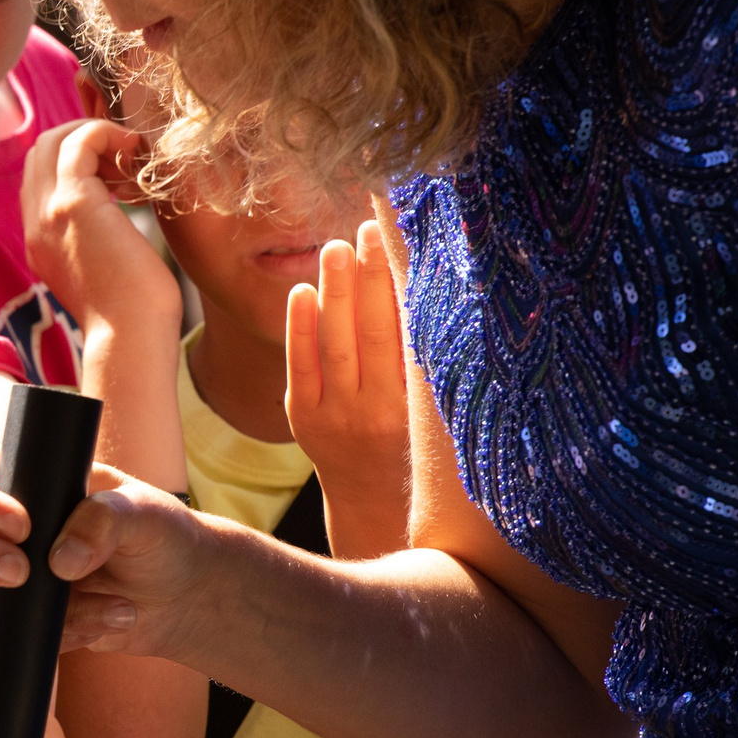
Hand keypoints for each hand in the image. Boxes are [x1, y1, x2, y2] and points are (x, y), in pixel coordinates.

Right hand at [0, 449, 216, 658]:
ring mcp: (15, 573)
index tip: (19, 524)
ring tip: (117, 605)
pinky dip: (69, 630)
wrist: (186, 595)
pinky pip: (23, 630)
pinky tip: (114, 618)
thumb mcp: (144, 513)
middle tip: (21, 571)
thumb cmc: (163, 535)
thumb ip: (103, 521)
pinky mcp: (30, 616)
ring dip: (45, 604)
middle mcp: (9, 526)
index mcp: (27, 481)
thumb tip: (59, 562)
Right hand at [21, 120, 178, 339]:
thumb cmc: (133, 313)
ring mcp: (49, 212)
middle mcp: (36, 224)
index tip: (114, 169)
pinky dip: (105, 133)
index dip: (73, 160)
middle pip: (38, 152)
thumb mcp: (104, 271)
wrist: (129, 337)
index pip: (39, 178)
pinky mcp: (74, 204)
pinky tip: (132, 150)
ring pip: (52, 141)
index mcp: (40, 240)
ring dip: (91, 133)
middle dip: (79, 138)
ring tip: (128, 153)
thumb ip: (98, 242)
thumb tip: (119, 222)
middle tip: (121, 153)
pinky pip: (79, 142)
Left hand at [286, 221, 410, 555]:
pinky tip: (301, 291)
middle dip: (369, 279)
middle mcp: (377, 411)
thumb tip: (438, 291)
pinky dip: (299, 328)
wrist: (377, 505)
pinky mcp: (303, 418)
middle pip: (372, 334)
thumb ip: (432, 365)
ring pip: (334, 344)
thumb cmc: (420, 448)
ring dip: (334, 292)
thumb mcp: (436, 413)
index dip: (405, 289)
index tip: (405, 245)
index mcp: (418, 409)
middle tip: (368, 231)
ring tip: (335, 248)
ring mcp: (335, 415)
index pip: (410, 337)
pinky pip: (300, 366)